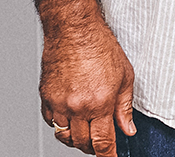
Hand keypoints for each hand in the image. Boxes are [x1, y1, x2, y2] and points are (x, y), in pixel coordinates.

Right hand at [41, 23, 135, 155]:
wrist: (73, 30)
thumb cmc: (99, 46)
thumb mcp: (125, 76)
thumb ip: (125, 107)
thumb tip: (128, 128)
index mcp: (100, 103)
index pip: (103, 142)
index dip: (108, 156)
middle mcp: (77, 107)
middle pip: (82, 143)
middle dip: (92, 148)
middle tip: (100, 143)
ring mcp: (59, 103)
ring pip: (64, 135)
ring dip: (75, 138)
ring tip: (85, 131)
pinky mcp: (46, 97)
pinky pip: (51, 122)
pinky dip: (60, 125)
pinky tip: (70, 117)